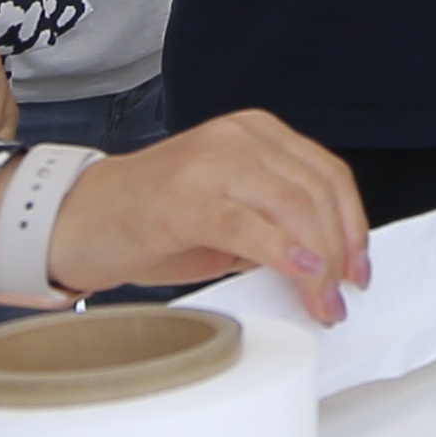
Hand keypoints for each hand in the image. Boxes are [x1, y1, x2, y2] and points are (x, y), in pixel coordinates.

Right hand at [45, 115, 370, 321]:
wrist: (76, 221)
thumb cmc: (152, 222)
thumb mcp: (228, 215)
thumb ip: (275, 224)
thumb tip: (326, 263)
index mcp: (256, 133)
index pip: (328, 174)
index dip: (353, 225)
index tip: (360, 268)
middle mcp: (239, 137)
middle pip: (317, 192)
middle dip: (340, 251)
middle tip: (341, 296)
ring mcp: (211, 163)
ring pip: (293, 207)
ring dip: (319, 262)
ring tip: (322, 303)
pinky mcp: (184, 197)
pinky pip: (251, 226)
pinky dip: (285, 253)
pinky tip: (302, 277)